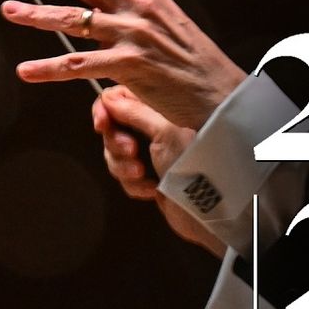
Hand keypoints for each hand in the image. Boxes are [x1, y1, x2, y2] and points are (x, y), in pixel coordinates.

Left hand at [3, 0, 245, 129]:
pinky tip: (26, 71)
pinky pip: (79, 65)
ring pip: (74, 18)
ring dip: (36, 13)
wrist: (216, 91)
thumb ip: (127, 6)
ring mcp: (134, 34)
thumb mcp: (162, 20)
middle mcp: (139, 6)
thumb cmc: (189, 59)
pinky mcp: (130, 65)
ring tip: (9, 9)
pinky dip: (49, 68)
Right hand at [93, 86, 226, 257]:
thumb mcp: (165, 132)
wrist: (207, 210)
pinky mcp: (148, 177)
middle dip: (116, 144)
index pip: (120, 98)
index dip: (106, 110)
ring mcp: (150, 153)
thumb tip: (110, 98)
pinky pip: (124, 177)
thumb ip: (136, 112)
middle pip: (113, 128)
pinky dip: (134, 185)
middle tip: (131, 153)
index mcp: (161, 110)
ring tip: (141, 175)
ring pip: (115, 155)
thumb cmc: (194, 164)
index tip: (101, 124)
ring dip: (123, 167)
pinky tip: (152, 190)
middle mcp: (154, 128)